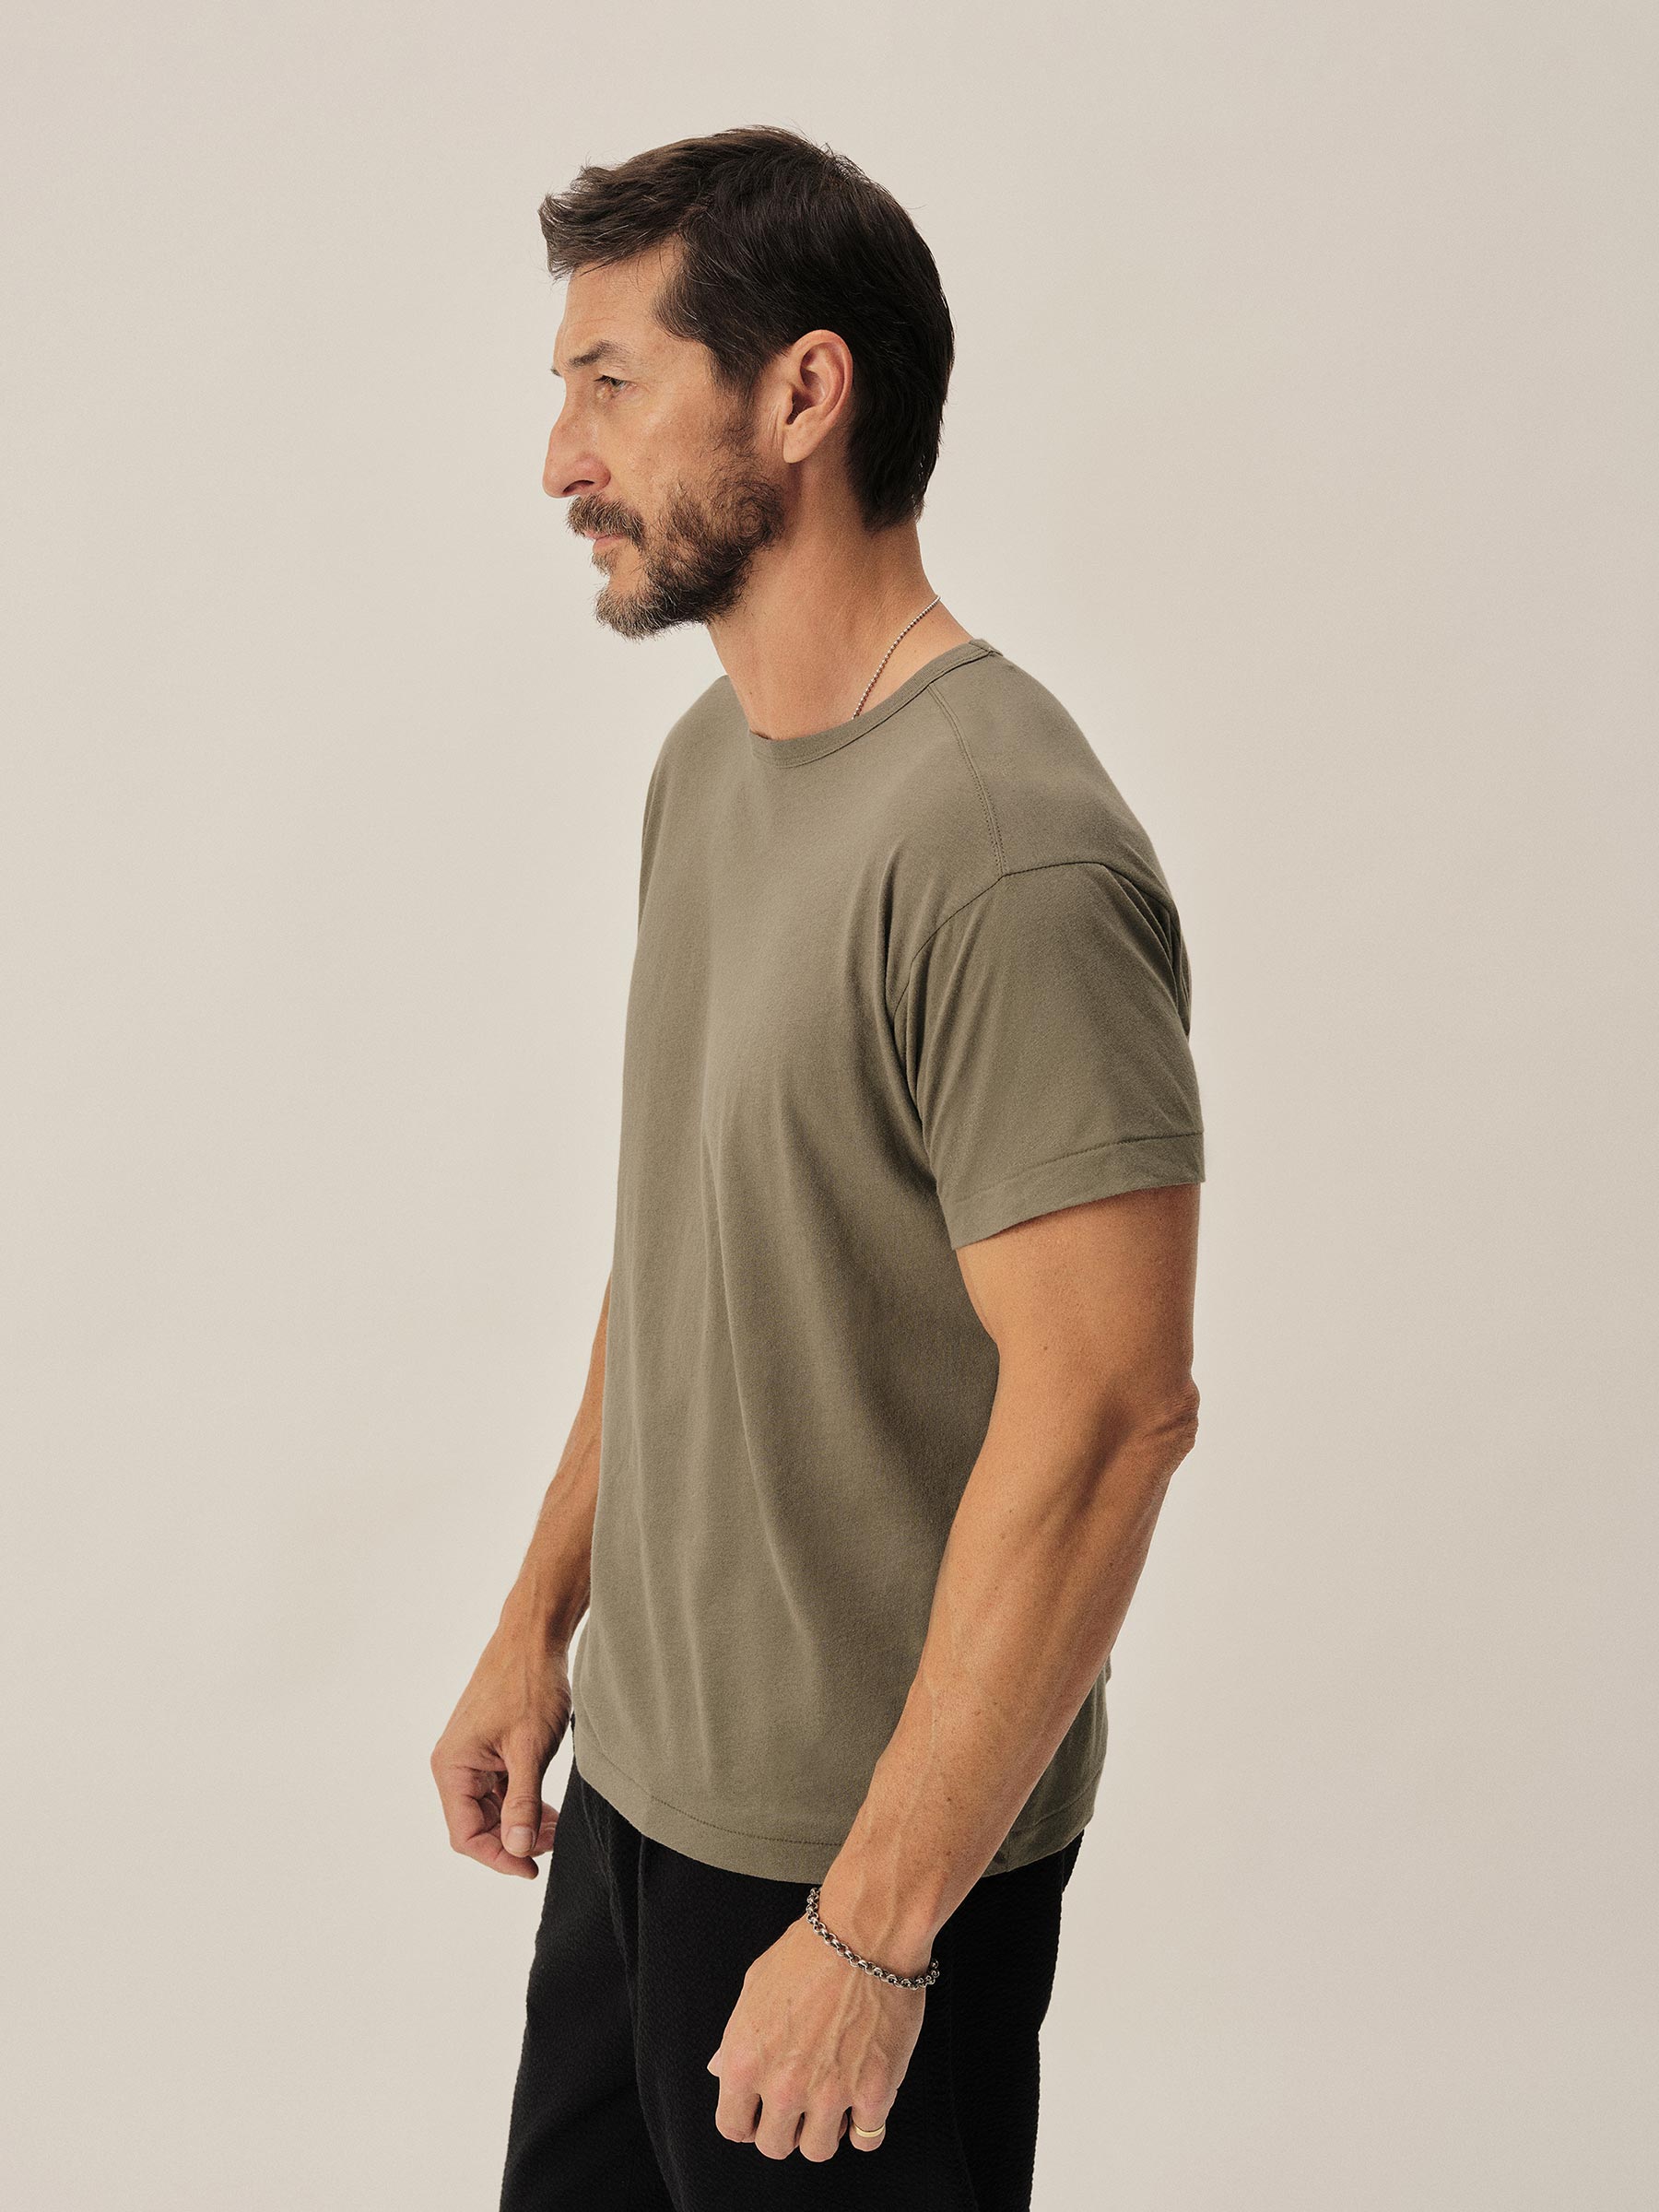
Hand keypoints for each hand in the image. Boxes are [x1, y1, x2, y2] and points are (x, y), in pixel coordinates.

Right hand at [430, 1627, 568, 1877]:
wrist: (534, 1638)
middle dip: (514, 1840)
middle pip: (478, 1825)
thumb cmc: (528, 1685)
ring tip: (555, 1827)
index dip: (499, 1858)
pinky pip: (499, 1789)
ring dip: (520, 1823)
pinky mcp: (487, 1748)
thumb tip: (516, 1849)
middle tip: (553, 1843)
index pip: (466, 1835)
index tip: (531, 1869)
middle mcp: (454, 1765)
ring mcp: (471, 1756)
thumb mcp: (530, 1750)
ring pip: (490, 1809)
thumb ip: (523, 1803)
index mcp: (452, 1768)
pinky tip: (547, 1809)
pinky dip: (522, 1802)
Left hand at [706, 1912, 925, 2160]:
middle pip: (776, 2146)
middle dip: (785, 2129)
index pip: (733, 2126)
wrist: (866, 1932)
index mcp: (747, 2060)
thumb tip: (721, 2069)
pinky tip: (865, 2101)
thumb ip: (736, 2037)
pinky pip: (867, 2138)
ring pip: (819, 2150)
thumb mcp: (755, 1985)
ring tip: (834, 2102)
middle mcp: (784, 2086)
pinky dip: (866, 2125)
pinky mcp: (874, 2092)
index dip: (746, 2124)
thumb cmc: (809, 1950)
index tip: (759, 2117)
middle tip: (800, 2106)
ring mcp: (831, 2093)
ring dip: (825, 2130)